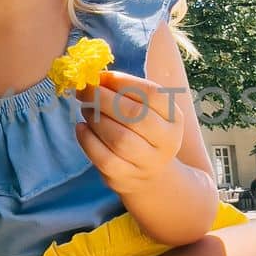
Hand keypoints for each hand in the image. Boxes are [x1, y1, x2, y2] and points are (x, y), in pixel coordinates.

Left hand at [73, 69, 184, 196]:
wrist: (151, 175)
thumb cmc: (144, 132)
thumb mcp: (147, 110)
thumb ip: (126, 92)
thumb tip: (96, 78)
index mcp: (174, 118)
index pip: (152, 95)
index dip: (124, 82)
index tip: (101, 77)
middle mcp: (166, 142)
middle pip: (134, 116)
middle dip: (104, 99)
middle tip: (85, 91)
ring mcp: (147, 163)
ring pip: (119, 139)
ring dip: (96, 119)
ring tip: (86, 109)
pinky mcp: (126, 178)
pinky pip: (104, 159)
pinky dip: (87, 140)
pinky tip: (81, 128)